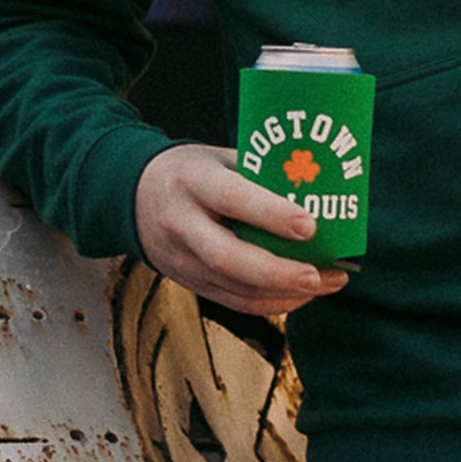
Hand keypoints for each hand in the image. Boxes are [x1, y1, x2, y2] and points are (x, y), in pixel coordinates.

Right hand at [135, 144, 348, 315]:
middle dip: (279, 272)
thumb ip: (258, 174)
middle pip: (229, 258)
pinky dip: (272, 303)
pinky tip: (302, 294)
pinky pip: (234, 301)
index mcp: (191, 181)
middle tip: (319, 275)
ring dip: (286, 293)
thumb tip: (316, 194)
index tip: (311, 225)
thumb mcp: (218, 158)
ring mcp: (181, 259)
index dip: (272, 214)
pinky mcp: (189, 282)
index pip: (232, 199)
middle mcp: (181, 223)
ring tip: (328, 283)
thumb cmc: (190, 172)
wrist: (132, 196)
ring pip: (235, 289)